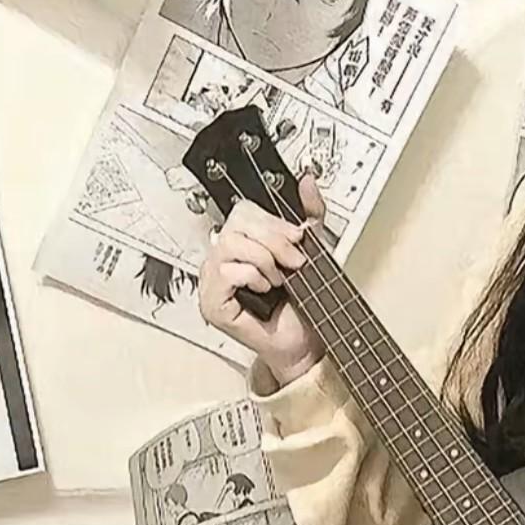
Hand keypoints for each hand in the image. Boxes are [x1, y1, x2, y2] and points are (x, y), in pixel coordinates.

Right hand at [199, 175, 326, 385]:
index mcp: (241, 242)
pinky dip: (252, 277)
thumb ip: (310, 215)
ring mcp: (212, 280)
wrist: (304, 343)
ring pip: (230, 243)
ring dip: (264, 260)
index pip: (243, 210)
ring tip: (277, 279)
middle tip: (294, 262)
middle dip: (273, 240)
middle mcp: (223, 258)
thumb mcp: (313, 249)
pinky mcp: (211, 302)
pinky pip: (226, 272)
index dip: (272, 221)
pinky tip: (264, 290)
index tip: (297, 238)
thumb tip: (306, 181)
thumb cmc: (302, 304)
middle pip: (236, 221)